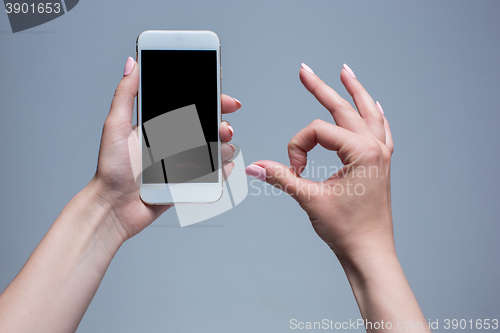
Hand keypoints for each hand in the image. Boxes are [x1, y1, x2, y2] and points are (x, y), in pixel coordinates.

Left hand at [92, 57, 240, 239]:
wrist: (114, 207)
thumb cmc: (111, 169)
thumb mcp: (116, 126)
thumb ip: (126, 94)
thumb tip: (132, 64)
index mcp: (160, 125)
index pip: (191, 106)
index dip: (211, 100)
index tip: (225, 100)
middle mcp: (173, 141)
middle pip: (208, 127)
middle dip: (223, 124)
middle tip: (223, 129)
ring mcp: (182, 162)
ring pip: (214, 149)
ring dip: (225, 146)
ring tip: (222, 149)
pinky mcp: (187, 182)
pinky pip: (212, 174)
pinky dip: (223, 170)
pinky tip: (224, 166)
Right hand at [246, 63, 393, 260]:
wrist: (368, 251)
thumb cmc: (347, 229)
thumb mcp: (310, 199)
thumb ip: (281, 177)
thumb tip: (255, 166)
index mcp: (362, 151)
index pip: (317, 131)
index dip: (297, 147)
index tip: (294, 170)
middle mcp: (375, 147)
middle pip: (344, 108)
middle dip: (321, 88)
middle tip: (304, 70)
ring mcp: (381, 154)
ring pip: (368, 112)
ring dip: (355, 91)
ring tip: (345, 72)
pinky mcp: (380, 163)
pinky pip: (380, 130)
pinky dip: (373, 114)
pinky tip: (373, 104)